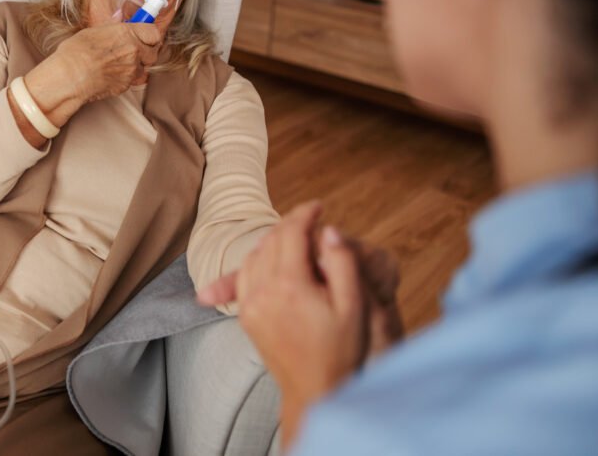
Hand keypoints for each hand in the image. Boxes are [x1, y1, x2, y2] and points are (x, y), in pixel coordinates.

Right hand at [25, 22, 161, 117]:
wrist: (70, 76)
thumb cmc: (76, 52)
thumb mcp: (94, 32)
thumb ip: (114, 29)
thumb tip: (120, 25)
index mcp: (127, 33)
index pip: (154, 32)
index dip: (149, 35)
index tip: (145, 36)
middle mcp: (134, 50)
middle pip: (153, 52)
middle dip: (145, 52)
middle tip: (133, 51)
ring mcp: (132, 69)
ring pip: (143, 68)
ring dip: (135, 66)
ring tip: (118, 64)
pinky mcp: (126, 85)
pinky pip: (132, 80)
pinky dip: (125, 78)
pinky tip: (111, 74)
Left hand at [196, 202, 401, 443]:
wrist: (316, 391)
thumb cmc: (341, 350)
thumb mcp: (352, 305)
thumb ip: (341, 263)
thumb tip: (328, 231)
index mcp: (290, 286)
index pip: (291, 233)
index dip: (305, 214)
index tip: (319, 206)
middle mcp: (263, 292)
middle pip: (270, 241)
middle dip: (290, 226)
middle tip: (311, 221)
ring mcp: (250, 306)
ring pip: (254, 255)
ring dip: (273, 241)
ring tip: (296, 238)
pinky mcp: (246, 317)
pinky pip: (245, 276)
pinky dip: (257, 260)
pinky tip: (273, 260)